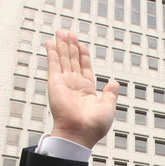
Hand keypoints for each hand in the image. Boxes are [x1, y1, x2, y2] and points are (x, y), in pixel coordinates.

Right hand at [47, 30, 118, 148]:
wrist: (79, 133)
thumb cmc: (93, 127)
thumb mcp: (108, 108)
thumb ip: (110, 94)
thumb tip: (114, 83)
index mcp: (87, 92)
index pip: (85, 68)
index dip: (83, 56)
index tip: (81, 45)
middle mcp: (75, 86)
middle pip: (72, 61)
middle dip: (71, 46)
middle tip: (68, 33)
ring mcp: (64, 84)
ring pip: (63, 59)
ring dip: (62, 45)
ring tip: (61, 32)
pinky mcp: (55, 83)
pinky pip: (53, 64)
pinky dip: (51, 52)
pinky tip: (50, 42)